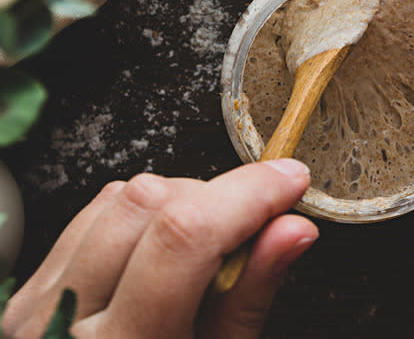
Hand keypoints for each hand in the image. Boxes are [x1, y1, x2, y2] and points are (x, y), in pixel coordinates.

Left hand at [2, 159, 317, 337]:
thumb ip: (250, 295)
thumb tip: (291, 230)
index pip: (184, 238)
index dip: (247, 195)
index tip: (287, 181)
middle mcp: (67, 316)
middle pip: (149, 202)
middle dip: (218, 198)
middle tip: (253, 227)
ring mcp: (44, 297)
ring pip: (122, 196)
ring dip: (183, 202)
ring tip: (207, 249)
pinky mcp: (38, 282)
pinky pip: (97, 210)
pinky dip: (146, 211)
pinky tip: (166, 245)